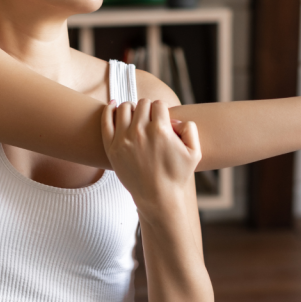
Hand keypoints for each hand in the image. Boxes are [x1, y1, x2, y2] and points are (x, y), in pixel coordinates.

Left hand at [101, 98, 201, 218]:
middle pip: (143, 104)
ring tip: (136, 117)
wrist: (158, 197)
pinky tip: (113, 106)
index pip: (159, 104)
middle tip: (151, 120)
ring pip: (125, 108)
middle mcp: (141, 132)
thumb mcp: (194, 153)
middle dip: (149, 109)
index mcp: (161, 131)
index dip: (162, 110)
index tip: (162, 120)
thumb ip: (190, 129)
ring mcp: (124, 139)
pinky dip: (109, 110)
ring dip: (132, 108)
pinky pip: (106, 120)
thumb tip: (173, 119)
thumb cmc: (177, 176)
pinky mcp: (112, 147)